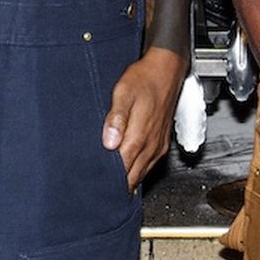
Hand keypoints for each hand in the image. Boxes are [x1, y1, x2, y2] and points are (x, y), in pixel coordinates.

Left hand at [102, 47, 184, 188]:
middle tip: (97, 189)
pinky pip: (148, 166)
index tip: (93, 184)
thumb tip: (109, 142)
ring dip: (127, 181)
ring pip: (141, 175)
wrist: (166, 71)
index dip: (108, 179)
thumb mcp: (124, 92)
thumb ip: (117, 118)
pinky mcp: (162, 144)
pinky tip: (126, 173)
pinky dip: (136, 173)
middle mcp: (151, 145)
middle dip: (116, 185)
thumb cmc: (144, 79)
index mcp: (140, 135)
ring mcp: (158, 146)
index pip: (122, 169)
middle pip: (132, 177)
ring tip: (109, 186)